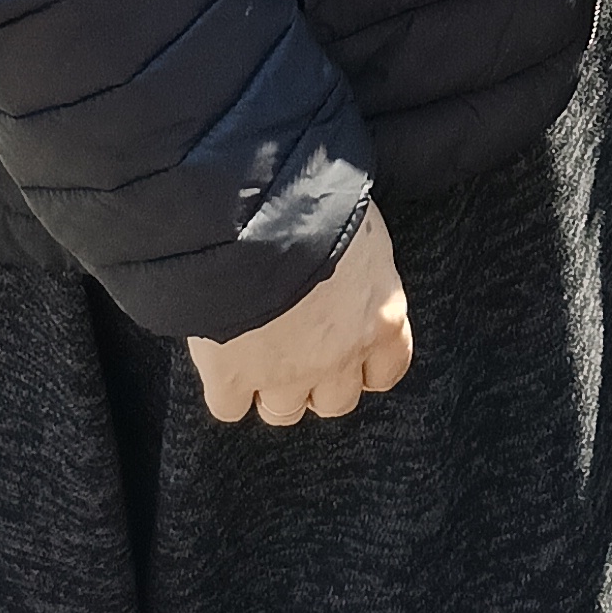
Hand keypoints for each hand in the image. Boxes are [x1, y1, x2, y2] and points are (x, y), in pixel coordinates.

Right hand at [189, 198, 412, 426]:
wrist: (254, 214)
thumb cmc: (317, 200)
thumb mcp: (361, 226)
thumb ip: (362, 264)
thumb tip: (353, 262)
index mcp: (381, 316)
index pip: (388, 369)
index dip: (366, 365)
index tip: (353, 352)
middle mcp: (339, 355)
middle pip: (337, 402)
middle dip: (320, 382)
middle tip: (302, 353)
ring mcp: (285, 374)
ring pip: (284, 412)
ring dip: (274, 391)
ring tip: (261, 359)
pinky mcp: (233, 378)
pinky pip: (229, 407)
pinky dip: (226, 390)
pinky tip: (222, 363)